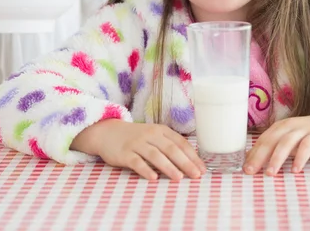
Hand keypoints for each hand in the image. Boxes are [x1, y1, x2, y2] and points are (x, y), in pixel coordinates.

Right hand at [72, 119, 205, 180]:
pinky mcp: (124, 153)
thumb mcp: (154, 136)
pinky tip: (153, 178)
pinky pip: (136, 162)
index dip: (193, 156)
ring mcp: (137, 144)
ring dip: (168, 167)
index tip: (202, 169)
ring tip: (179, 178)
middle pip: (171, 149)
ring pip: (155, 155)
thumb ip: (169, 145)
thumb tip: (190, 162)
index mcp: (161, 131)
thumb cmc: (136, 137)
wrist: (107, 132)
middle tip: (196, 175)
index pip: (181, 143)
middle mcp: (150, 135)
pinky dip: (145, 170)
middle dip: (185, 163)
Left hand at [244, 109, 309, 175]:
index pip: (262, 141)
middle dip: (259, 157)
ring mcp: (303, 129)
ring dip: (277, 158)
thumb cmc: (308, 134)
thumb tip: (252, 160)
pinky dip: (300, 158)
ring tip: (270, 173)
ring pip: (286, 143)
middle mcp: (289, 126)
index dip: (252, 154)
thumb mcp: (289, 139)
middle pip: (270, 141)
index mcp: (279, 127)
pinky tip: (295, 170)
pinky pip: (307, 146)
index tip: (244, 169)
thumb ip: (274, 147)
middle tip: (250, 171)